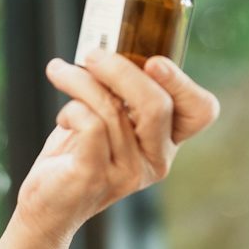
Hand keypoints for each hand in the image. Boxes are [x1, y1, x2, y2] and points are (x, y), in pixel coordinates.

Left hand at [13, 49, 220, 243]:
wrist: (47, 204)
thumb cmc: (79, 153)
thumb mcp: (110, 118)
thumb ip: (122, 91)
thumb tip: (110, 44)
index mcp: (167, 141)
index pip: (201, 111)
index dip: (183, 83)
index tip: (154, 61)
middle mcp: (156, 159)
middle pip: (157, 105)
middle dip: (121, 70)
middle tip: (92, 55)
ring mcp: (128, 172)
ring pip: (113, 109)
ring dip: (80, 81)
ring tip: (61, 72)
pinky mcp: (95, 176)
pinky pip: (90, 125)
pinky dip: (71, 109)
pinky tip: (63, 116)